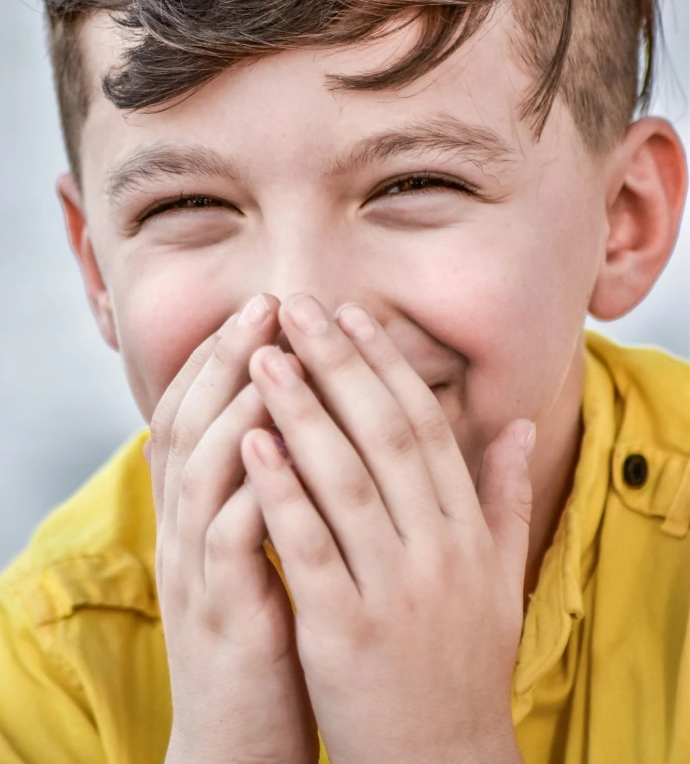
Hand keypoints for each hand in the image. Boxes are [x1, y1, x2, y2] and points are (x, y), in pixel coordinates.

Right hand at [146, 293, 319, 763]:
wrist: (243, 738)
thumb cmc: (272, 631)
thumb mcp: (265, 552)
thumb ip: (278, 488)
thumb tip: (313, 418)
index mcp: (200, 515)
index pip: (198, 415)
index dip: (226, 356)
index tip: (267, 306)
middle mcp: (186, 533)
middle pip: (191, 426)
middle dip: (227, 360)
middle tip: (266, 305)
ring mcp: (197, 573)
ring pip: (202, 473)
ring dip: (237, 409)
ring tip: (275, 357)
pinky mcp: (222, 615)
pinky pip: (229, 541)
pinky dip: (255, 489)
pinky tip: (288, 452)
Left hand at [241, 293, 531, 763]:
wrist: (440, 761)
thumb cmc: (460, 662)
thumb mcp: (497, 577)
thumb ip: (504, 496)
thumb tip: (515, 425)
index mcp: (467, 531)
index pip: (426, 427)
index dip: (386, 365)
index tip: (351, 316)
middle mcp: (437, 549)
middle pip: (384, 435)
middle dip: (338, 364)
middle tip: (298, 307)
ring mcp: (392, 588)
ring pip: (344, 479)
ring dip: (302, 410)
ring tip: (265, 357)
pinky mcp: (344, 629)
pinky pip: (310, 544)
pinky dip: (281, 489)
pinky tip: (252, 441)